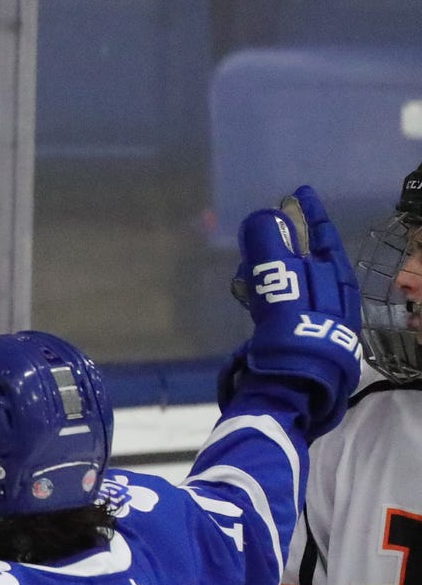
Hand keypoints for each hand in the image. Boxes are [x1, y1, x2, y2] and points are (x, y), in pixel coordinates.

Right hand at [222, 187, 362, 435]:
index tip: (298, 193)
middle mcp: (335, 302)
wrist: (291, 391)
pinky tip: (252, 302)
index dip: (311, 215)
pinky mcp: (300, 345)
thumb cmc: (289, 333)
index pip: (324, 240)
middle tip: (265, 230)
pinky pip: (287, 309)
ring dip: (275, 273)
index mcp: (337, 284)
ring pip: (300, 287)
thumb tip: (263, 216)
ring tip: (248, 268)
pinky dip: (270, 298)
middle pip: (314, 263)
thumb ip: (268, 247)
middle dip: (290, 244)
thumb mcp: (278, 284)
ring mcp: (319, 325)